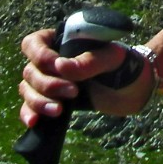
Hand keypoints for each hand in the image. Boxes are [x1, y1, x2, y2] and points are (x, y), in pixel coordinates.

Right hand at [18, 29, 153, 127]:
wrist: (134, 88)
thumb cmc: (124, 64)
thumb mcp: (112, 58)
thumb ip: (89, 61)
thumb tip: (60, 67)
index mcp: (61, 41)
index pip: (34, 43)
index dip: (39, 55)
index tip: (57, 66)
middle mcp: (51, 61)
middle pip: (31, 71)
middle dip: (48, 84)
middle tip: (74, 92)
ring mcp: (50, 82)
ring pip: (28, 90)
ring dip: (39, 101)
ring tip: (59, 110)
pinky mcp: (53, 101)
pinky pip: (30, 107)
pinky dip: (28, 114)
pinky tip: (33, 122)